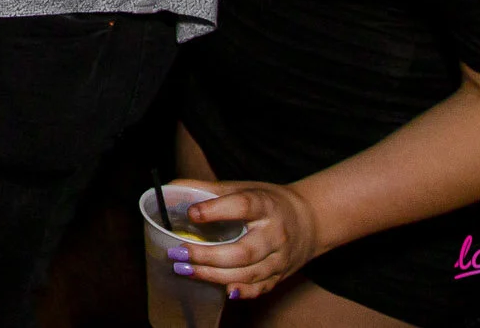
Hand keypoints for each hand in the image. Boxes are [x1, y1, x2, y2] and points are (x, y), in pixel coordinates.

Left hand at [166, 179, 322, 300]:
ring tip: (186, 270)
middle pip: (243, 251)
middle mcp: (275, 234)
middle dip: (208, 255)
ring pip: (248, 273)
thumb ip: (208, 190)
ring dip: (214, 275)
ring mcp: (279, 258)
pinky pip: (260, 288)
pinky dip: (241, 291)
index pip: (243, 206)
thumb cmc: (268, 202)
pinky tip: (222, 291)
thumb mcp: (244, 187)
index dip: (216, 210)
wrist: (309, 221)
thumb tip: (171, 189)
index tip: (191, 213)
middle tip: (179, 253)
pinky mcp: (279, 276)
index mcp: (266, 205)